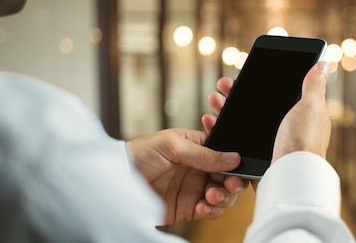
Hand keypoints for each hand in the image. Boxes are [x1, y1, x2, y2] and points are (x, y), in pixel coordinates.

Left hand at [126, 129, 248, 223]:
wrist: (116, 182)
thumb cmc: (139, 154)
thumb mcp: (172, 145)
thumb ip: (204, 153)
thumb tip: (233, 157)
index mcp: (197, 147)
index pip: (225, 153)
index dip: (235, 161)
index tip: (239, 167)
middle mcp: (199, 168)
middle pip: (229, 176)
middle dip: (233, 182)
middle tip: (229, 185)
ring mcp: (195, 188)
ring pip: (224, 195)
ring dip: (223, 197)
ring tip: (210, 196)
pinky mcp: (189, 208)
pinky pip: (211, 210)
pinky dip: (212, 210)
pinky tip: (202, 207)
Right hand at [204, 61, 331, 164]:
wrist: (289, 176)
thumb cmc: (303, 141)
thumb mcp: (311, 106)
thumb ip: (314, 85)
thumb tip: (324, 63)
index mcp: (299, 115)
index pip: (275, 94)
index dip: (257, 83)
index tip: (240, 75)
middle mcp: (285, 129)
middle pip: (254, 107)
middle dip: (235, 95)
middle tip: (221, 87)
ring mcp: (269, 144)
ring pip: (241, 123)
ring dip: (224, 110)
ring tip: (213, 102)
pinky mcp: (256, 159)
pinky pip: (234, 143)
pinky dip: (221, 132)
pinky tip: (212, 123)